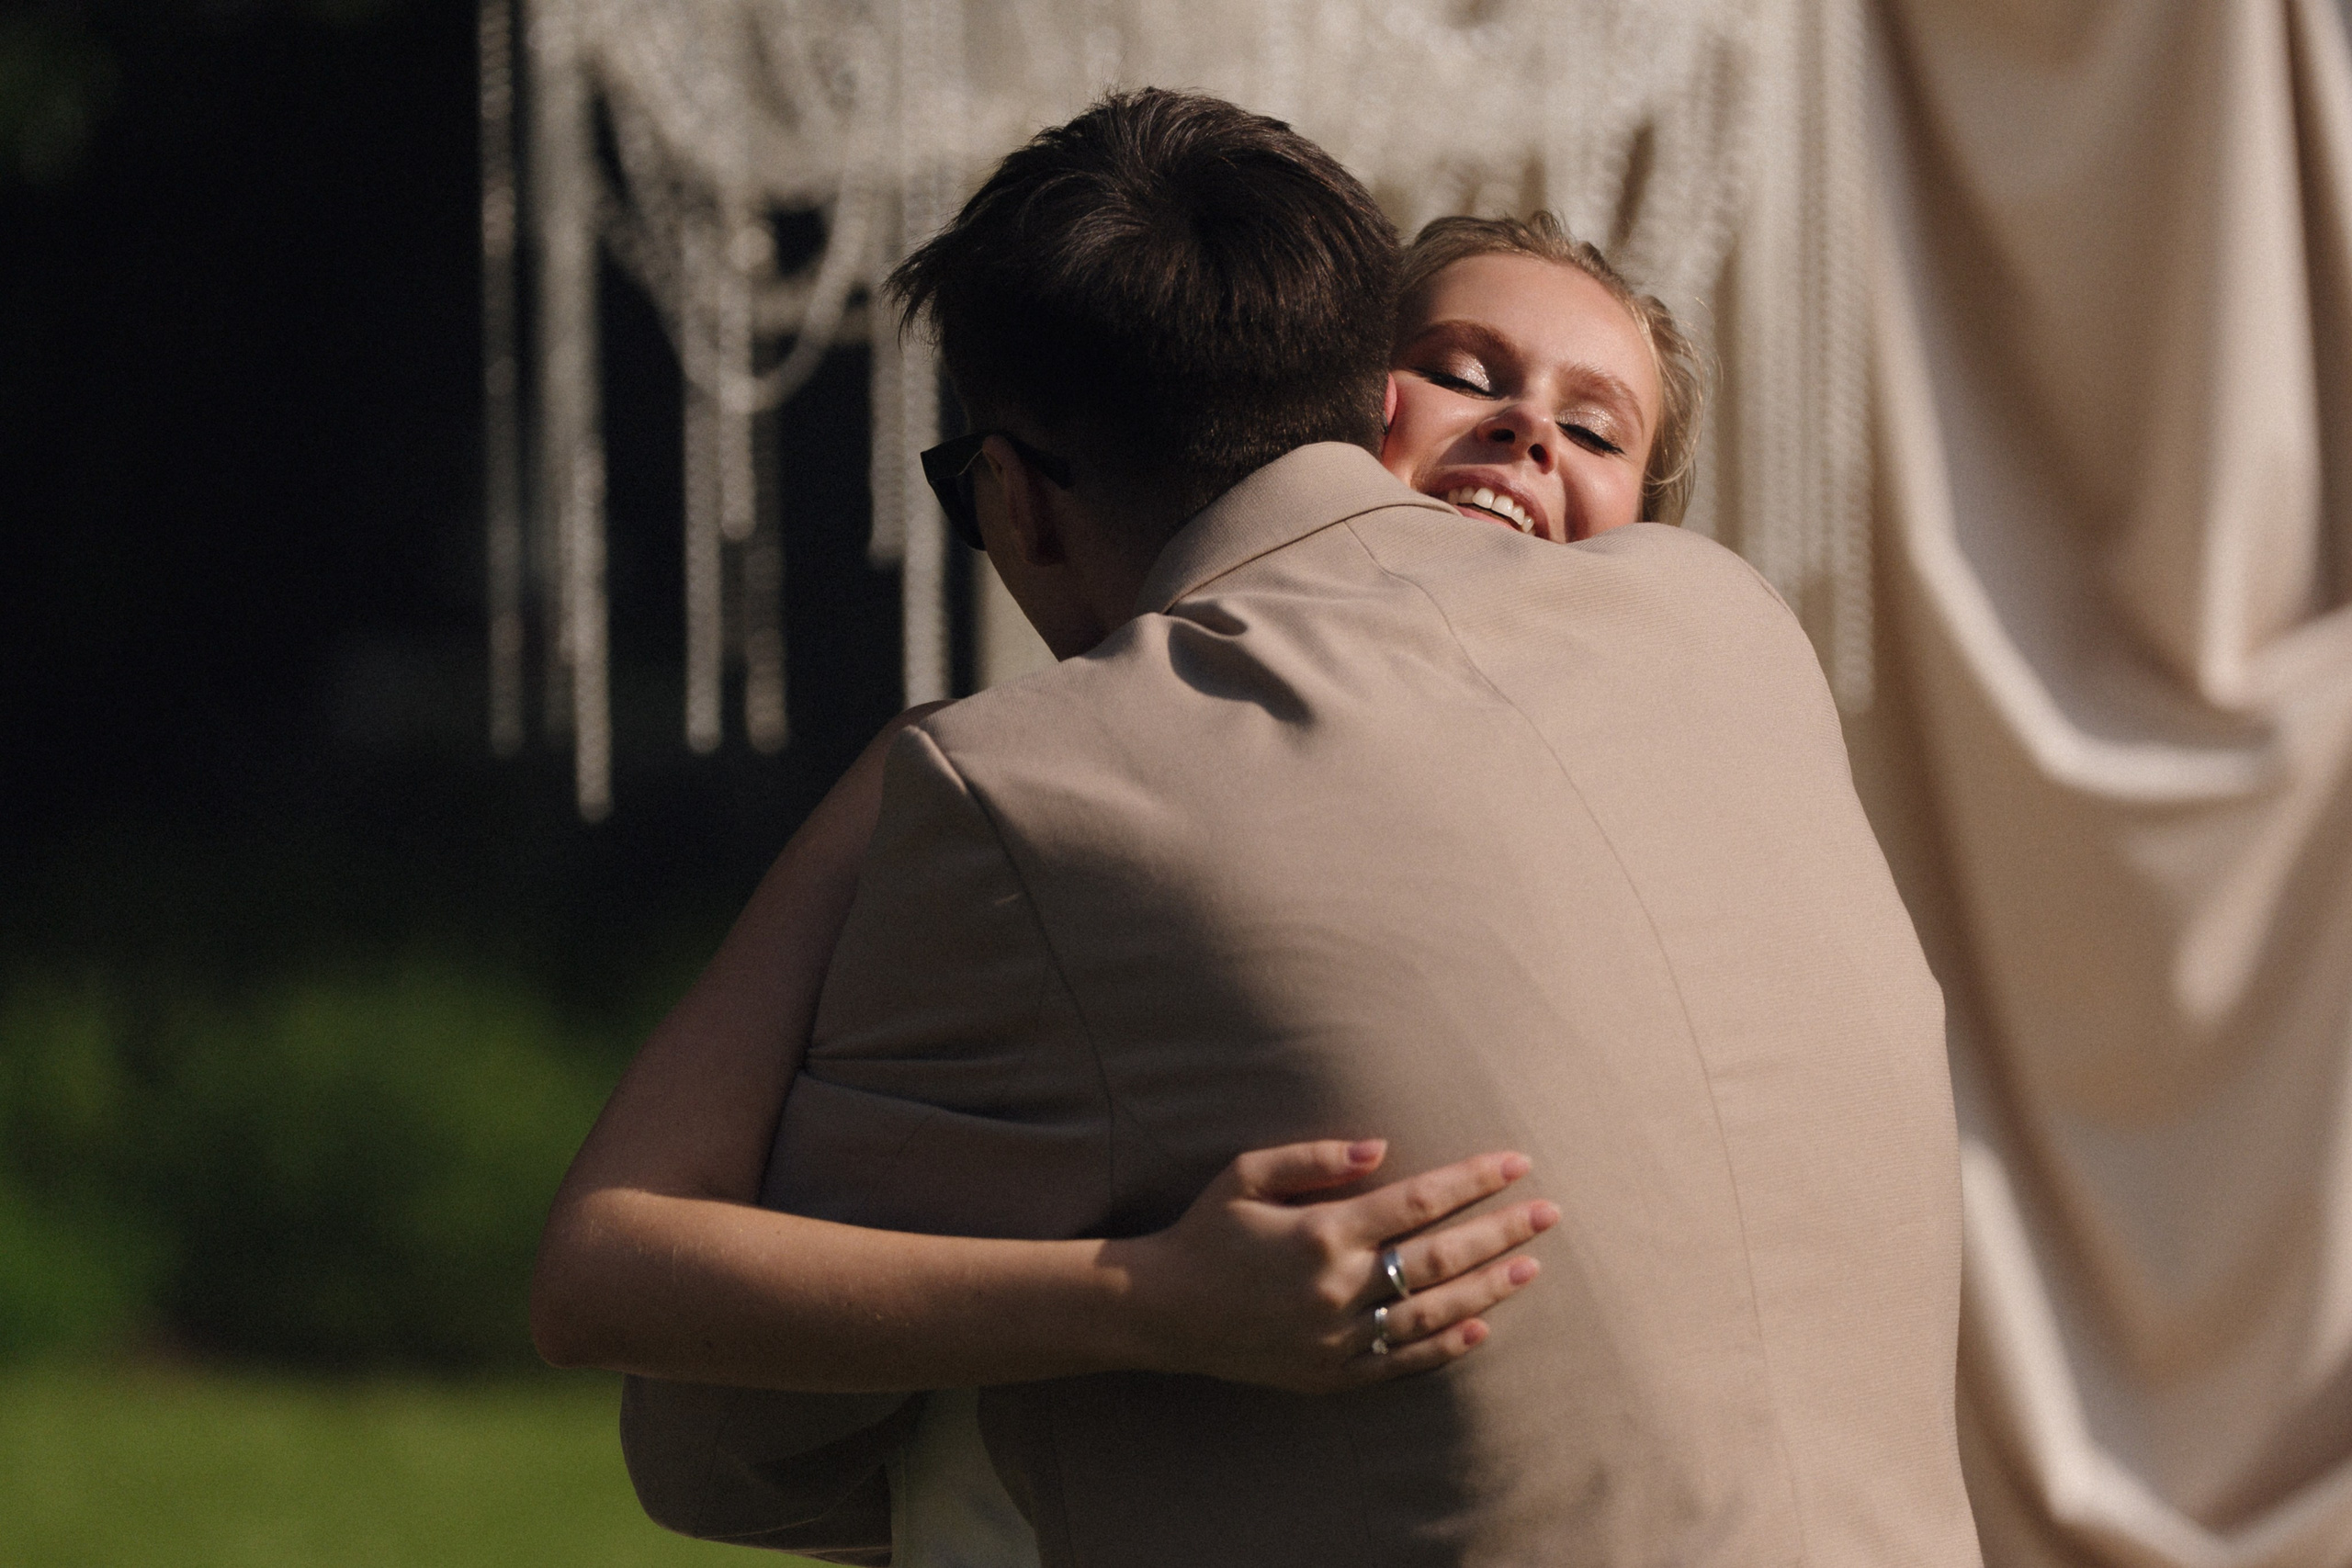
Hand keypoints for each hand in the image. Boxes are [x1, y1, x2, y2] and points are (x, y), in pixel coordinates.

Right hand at [1109, 1140, 1556, 1392]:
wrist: (1162, 1311)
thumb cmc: (1205, 1231)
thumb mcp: (1245, 1175)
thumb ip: (1315, 1158)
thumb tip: (1383, 1148)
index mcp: (1323, 1233)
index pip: (1419, 1202)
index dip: (1473, 1181)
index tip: (1517, 1163)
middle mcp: (1339, 1288)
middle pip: (1441, 1257)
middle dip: (1501, 1232)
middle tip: (1549, 1213)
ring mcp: (1338, 1337)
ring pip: (1433, 1312)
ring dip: (1489, 1288)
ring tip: (1531, 1267)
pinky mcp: (1331, 1373)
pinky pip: (1402, 1361)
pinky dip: (1446, 1346)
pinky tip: (1482, 1327)